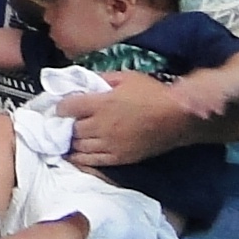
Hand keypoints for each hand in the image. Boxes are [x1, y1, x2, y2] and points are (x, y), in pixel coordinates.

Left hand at [56, 71, 197, 170]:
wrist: (177, 118)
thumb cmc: (152, 93)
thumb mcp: (126, 77)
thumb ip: (101, 79)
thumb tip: (83, 82)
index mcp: (101, 104)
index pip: (68, 107)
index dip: (61, 107)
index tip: (61, 107)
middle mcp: (101, 126)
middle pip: (72, 129)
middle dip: (65, 126)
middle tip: (63, 124)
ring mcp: (110, 144)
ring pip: (79, 147)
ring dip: (70, 142)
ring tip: (66, 139)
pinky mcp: (119, 158)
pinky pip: (92, 161)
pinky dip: (79, 159)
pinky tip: (74, 156)